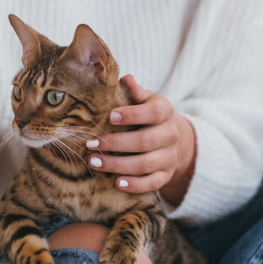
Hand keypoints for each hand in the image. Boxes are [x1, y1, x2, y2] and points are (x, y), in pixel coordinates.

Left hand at [87, 75, 195, 202]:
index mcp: (165, 111)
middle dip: (116, 144)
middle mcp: (171, 134)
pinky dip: (136, 185)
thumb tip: (126, 78)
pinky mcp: (166, 174)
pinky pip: (153, 183)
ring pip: (146, 164)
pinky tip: (117, 183)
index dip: (132, 114)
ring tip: (94, 162)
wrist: (170, 136)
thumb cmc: (148, 114)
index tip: (110, 116)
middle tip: (91, 145)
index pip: (152, 112)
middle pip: (145, 141)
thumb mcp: (145, 99)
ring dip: (118, 165)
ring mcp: (169, 156)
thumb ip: (135, 91)